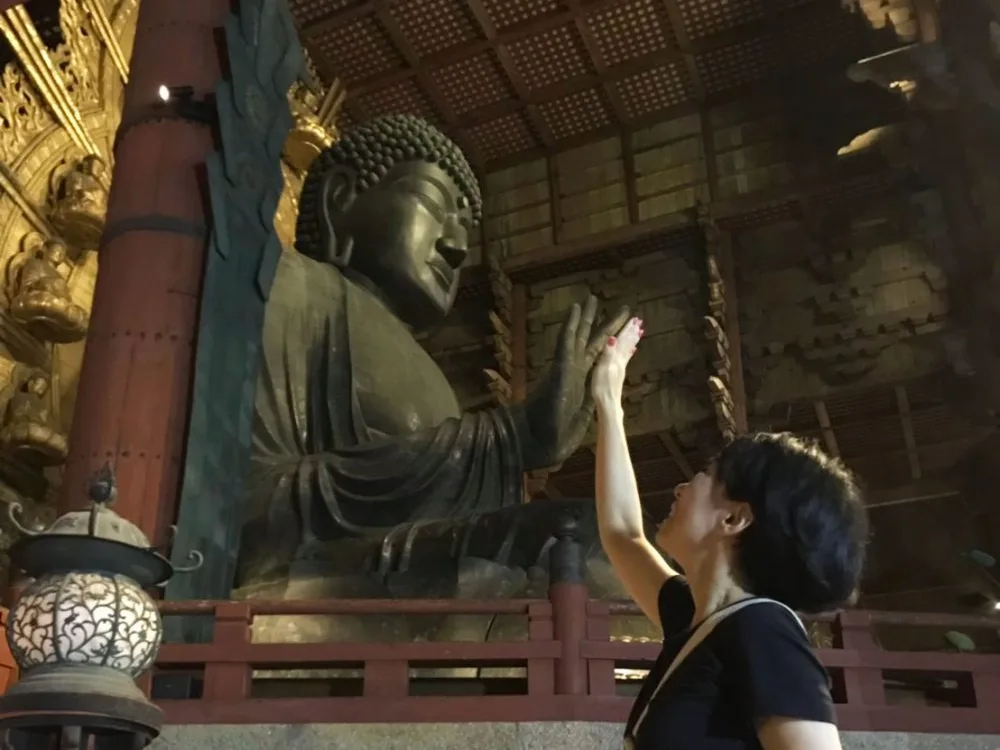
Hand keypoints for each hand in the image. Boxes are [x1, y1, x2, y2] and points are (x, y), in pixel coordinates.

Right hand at [516, 296, 628, 470]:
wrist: (536, 440)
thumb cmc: (552, 434)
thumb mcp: (579, 420)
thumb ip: (587, 408)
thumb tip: (597, 401)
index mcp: (582, 383)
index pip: (603, 360)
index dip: (615, 345)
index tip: (628, 332)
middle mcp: (575, 371)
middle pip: (594, 342)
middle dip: (608, 325)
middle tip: (622, 308)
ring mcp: (566, 367)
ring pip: (580, 336)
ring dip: (587, 317)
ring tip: (593, 298)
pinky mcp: (559, 368)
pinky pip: (566, 341)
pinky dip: (570, 324)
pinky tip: (576, 308)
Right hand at [591, 316, 643, 408]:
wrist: (609, 404)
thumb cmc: (602, 387)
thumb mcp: (602, 369)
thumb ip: (607, 353)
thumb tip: (612, 338)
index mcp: (615, 358)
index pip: (622, 340)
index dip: (627, 329)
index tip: (634, 318)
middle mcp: (620, 361)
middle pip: (628, 343)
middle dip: (632, 332)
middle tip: (639, 321)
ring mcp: (621, 368)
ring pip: (629, 350)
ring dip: (633, 340)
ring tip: (639, 332)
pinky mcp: (619, 374)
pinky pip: (627, 358)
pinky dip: (630, 352)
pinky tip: (633, 351)